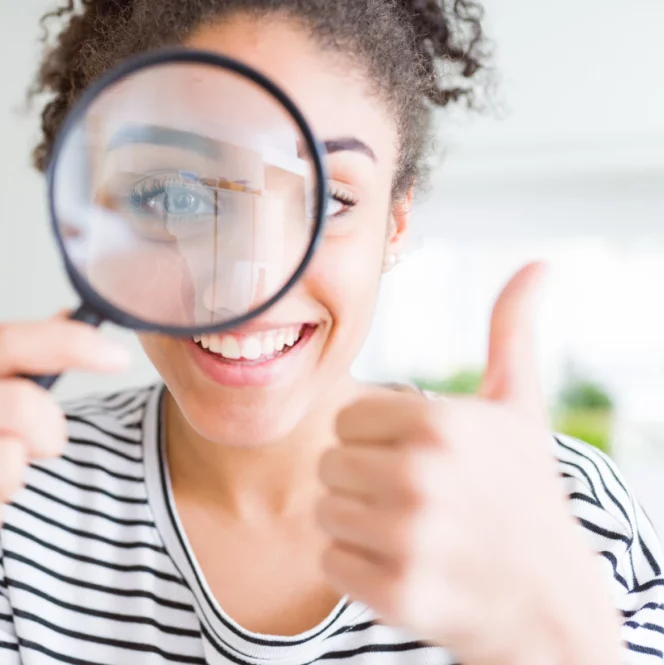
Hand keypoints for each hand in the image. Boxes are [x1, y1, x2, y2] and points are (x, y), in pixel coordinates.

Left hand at [317, 263, 622, 664]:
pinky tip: (406, 569)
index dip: (377, 441)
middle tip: (418, 503)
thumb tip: (538, 266)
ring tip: (413, 534)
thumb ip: (510, 335)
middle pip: (329, 465)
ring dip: (359, 527)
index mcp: (439, 422)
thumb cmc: (525, 498)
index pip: (345, 418)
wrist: (552, 605)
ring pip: (324, 513)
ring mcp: (408, 538)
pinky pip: (330, 563)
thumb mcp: (520, 412)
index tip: (418, 460)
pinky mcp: (395, 592)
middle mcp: (420, 475)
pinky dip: (358, 570)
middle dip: (364, 483)